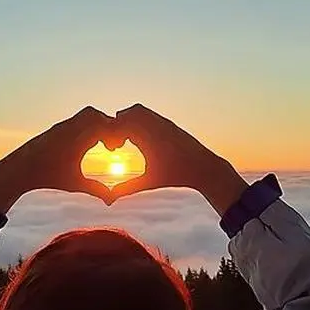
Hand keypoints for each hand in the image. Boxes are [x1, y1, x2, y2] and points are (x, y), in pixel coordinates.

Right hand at [0, 107, 114, 212]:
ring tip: (109, 144)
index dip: (115, 135)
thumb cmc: (50, 177)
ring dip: (103, 123)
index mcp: (83, 139)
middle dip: (113, 127)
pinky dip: (92, 124)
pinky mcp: (61, 127)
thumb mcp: (77, 183)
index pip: (105, 128)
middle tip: (118, 145)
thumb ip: (95, 188)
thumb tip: (110, 200)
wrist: (25, 171)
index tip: (117, 149)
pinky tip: (97, 142)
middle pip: (102, 117)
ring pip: (92, 113)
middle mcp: (76, 130)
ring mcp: (68, 127)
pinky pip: (81, 117)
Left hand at [107, 104, 247, 215]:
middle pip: (124, 114)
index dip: (112, 133)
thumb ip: (128, 187)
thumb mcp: (147, 181)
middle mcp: (151, 127)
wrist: (201, 169)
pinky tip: (132, 141)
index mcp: (144, 138)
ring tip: (122, 143)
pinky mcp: (167, 123)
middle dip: (115, 126)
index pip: (121, 125)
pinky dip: (136, 122)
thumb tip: (109, 199)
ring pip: (134, 110)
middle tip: (113, 146)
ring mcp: (159, 124)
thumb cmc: (174, 176)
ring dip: (125, 122)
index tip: (111, 149)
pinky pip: (146, 114)